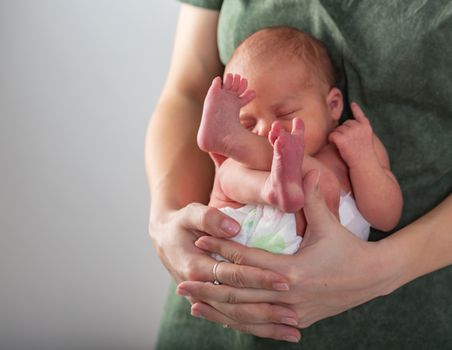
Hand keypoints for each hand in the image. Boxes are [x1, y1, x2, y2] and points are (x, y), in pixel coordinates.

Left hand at [177, 171, 394, 341]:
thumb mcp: (329, 224)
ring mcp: (291, 312)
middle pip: (239, 291)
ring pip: (246, 313)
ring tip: (192, 303)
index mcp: (292, 270)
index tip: (198, 241)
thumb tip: (303, 169)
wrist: (373, 279)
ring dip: (217, 308)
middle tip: (181, 281)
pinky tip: (221, 318)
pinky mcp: (294, 321)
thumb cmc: (349, 248)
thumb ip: (310, 198)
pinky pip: (260, 324)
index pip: (247, 259)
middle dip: (208, 286)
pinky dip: (238, 321)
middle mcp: (288, 294)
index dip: (221, 249)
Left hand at [329, 102, 373, 167]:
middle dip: (344, 131)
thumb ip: (360, 130)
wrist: (364, 164)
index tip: (352, 103)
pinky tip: (336, 145)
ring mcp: (350, 132)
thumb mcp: (366, 139)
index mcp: (366, 126)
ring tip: (345, 146)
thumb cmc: (364, 155)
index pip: (360, 116)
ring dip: (338, 136)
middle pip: (345, 123)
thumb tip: (347, 126)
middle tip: (348, 143)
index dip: (356, 110)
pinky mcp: (341, 138)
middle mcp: (358, 127)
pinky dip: (331, 139)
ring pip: (338, 129)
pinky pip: (332, 135)